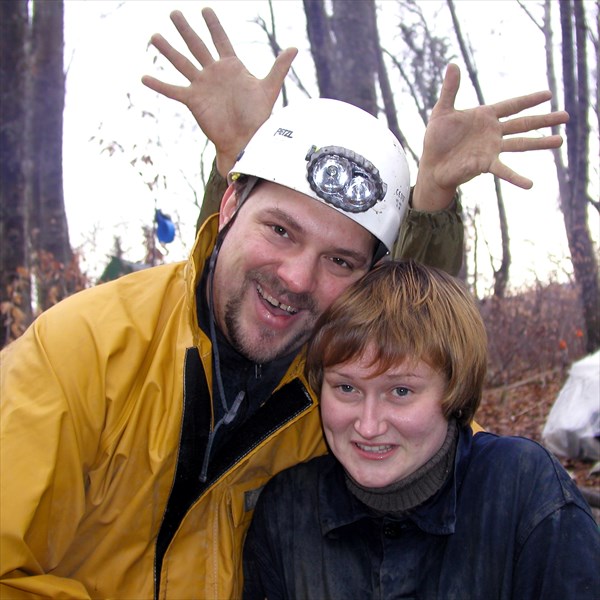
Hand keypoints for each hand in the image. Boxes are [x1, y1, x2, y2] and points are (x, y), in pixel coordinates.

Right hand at [142, 8, 297, 175]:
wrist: (246, 138)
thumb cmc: (258, 116)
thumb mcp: (268, 88)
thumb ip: (279, 67)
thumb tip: (295, 47)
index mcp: (231, 67)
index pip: (220, 40)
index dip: (213, 25)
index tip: (205, 9)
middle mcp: (214, 73)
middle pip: (197, 46)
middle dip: (186, 29)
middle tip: (174, 12)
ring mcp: (202, 86)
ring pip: (182, 63)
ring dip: (167, 50)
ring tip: (154, 37)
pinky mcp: (193, 101)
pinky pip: (173, 90)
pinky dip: (159, 85)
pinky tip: (144, 77)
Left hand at [412, 63, 568, 210]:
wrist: (432, 164)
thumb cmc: (436, 139)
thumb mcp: (442, 112)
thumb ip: (450, 90)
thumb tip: (453, 64)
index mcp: (485, 117)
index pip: (512, 105)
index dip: (529, 100)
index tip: (548, 95)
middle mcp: (492, 132)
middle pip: (523, 124)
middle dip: (545, 119)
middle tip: (566, 116)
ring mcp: (491, 149)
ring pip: (521, 144)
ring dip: (540, 143)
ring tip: (560, 141)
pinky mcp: (485, 164)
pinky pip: (504, 170)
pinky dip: (516, 177)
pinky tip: (530, 184)